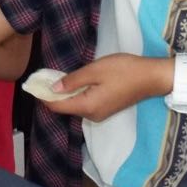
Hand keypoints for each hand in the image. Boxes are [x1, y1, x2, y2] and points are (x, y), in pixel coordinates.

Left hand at [43, 54, 169, 122]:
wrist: (151, 77)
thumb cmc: (124, 71)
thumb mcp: (95, 70)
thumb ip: (73, 80)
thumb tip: (53, 88)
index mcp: (87, 107)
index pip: (57, 107)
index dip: (43, 96)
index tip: (34, 84)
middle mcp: (92, 115)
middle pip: (65, 108)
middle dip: (52, 94)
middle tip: (44, 76)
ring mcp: (100, 114)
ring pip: (74, 106)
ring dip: (65, 94)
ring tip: (57, 76)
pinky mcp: (106, 109)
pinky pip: (84, 104)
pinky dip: (76, 94)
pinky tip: (74, 82)